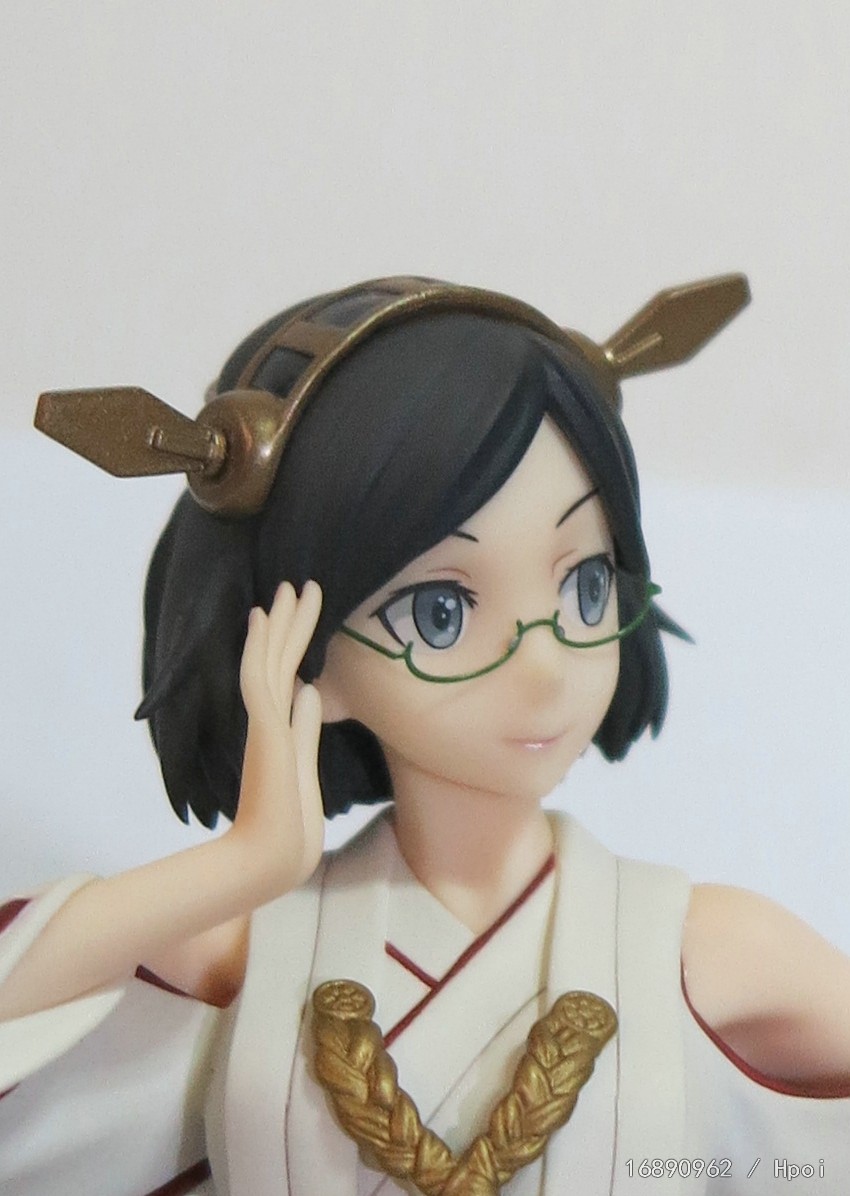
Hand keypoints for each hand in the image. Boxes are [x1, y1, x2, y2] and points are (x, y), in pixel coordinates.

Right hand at [234, 580, 324, 898]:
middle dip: (290, 620)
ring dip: (280, 622)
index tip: (303, 607)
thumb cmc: (291, 820)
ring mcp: (264, 721)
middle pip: (278, 657)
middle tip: (298, 583)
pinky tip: (262, 618)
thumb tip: (311, 690)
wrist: (275, 857)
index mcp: (280, 724)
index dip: (295, 638)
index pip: (287, 671)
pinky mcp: (264, 729)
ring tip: (290, 587)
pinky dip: (260, 646)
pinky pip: (259, 677)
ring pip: (269, 659)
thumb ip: (305, 726)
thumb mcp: (305, 762)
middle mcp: (268, 717)